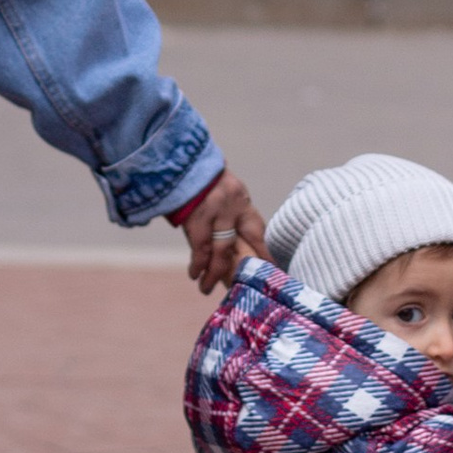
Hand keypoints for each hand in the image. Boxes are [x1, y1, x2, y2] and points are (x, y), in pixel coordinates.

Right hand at [180, 168, 264, 292]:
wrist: (179, 163)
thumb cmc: (202, 182)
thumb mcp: (226, 193)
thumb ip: (234, 215)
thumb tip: (241, 244)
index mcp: (241, 201)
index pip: (257, 231)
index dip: (264, 253)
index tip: (273, 271)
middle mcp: (230, 207)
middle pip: (241, 245)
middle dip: (243, 269)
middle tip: (245, 288)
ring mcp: (212, 212)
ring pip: (218, 251)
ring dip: (213, 273)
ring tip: (207, 289)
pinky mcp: (194, 218)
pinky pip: (199, 247)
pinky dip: (197, 264)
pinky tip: (195, 275)